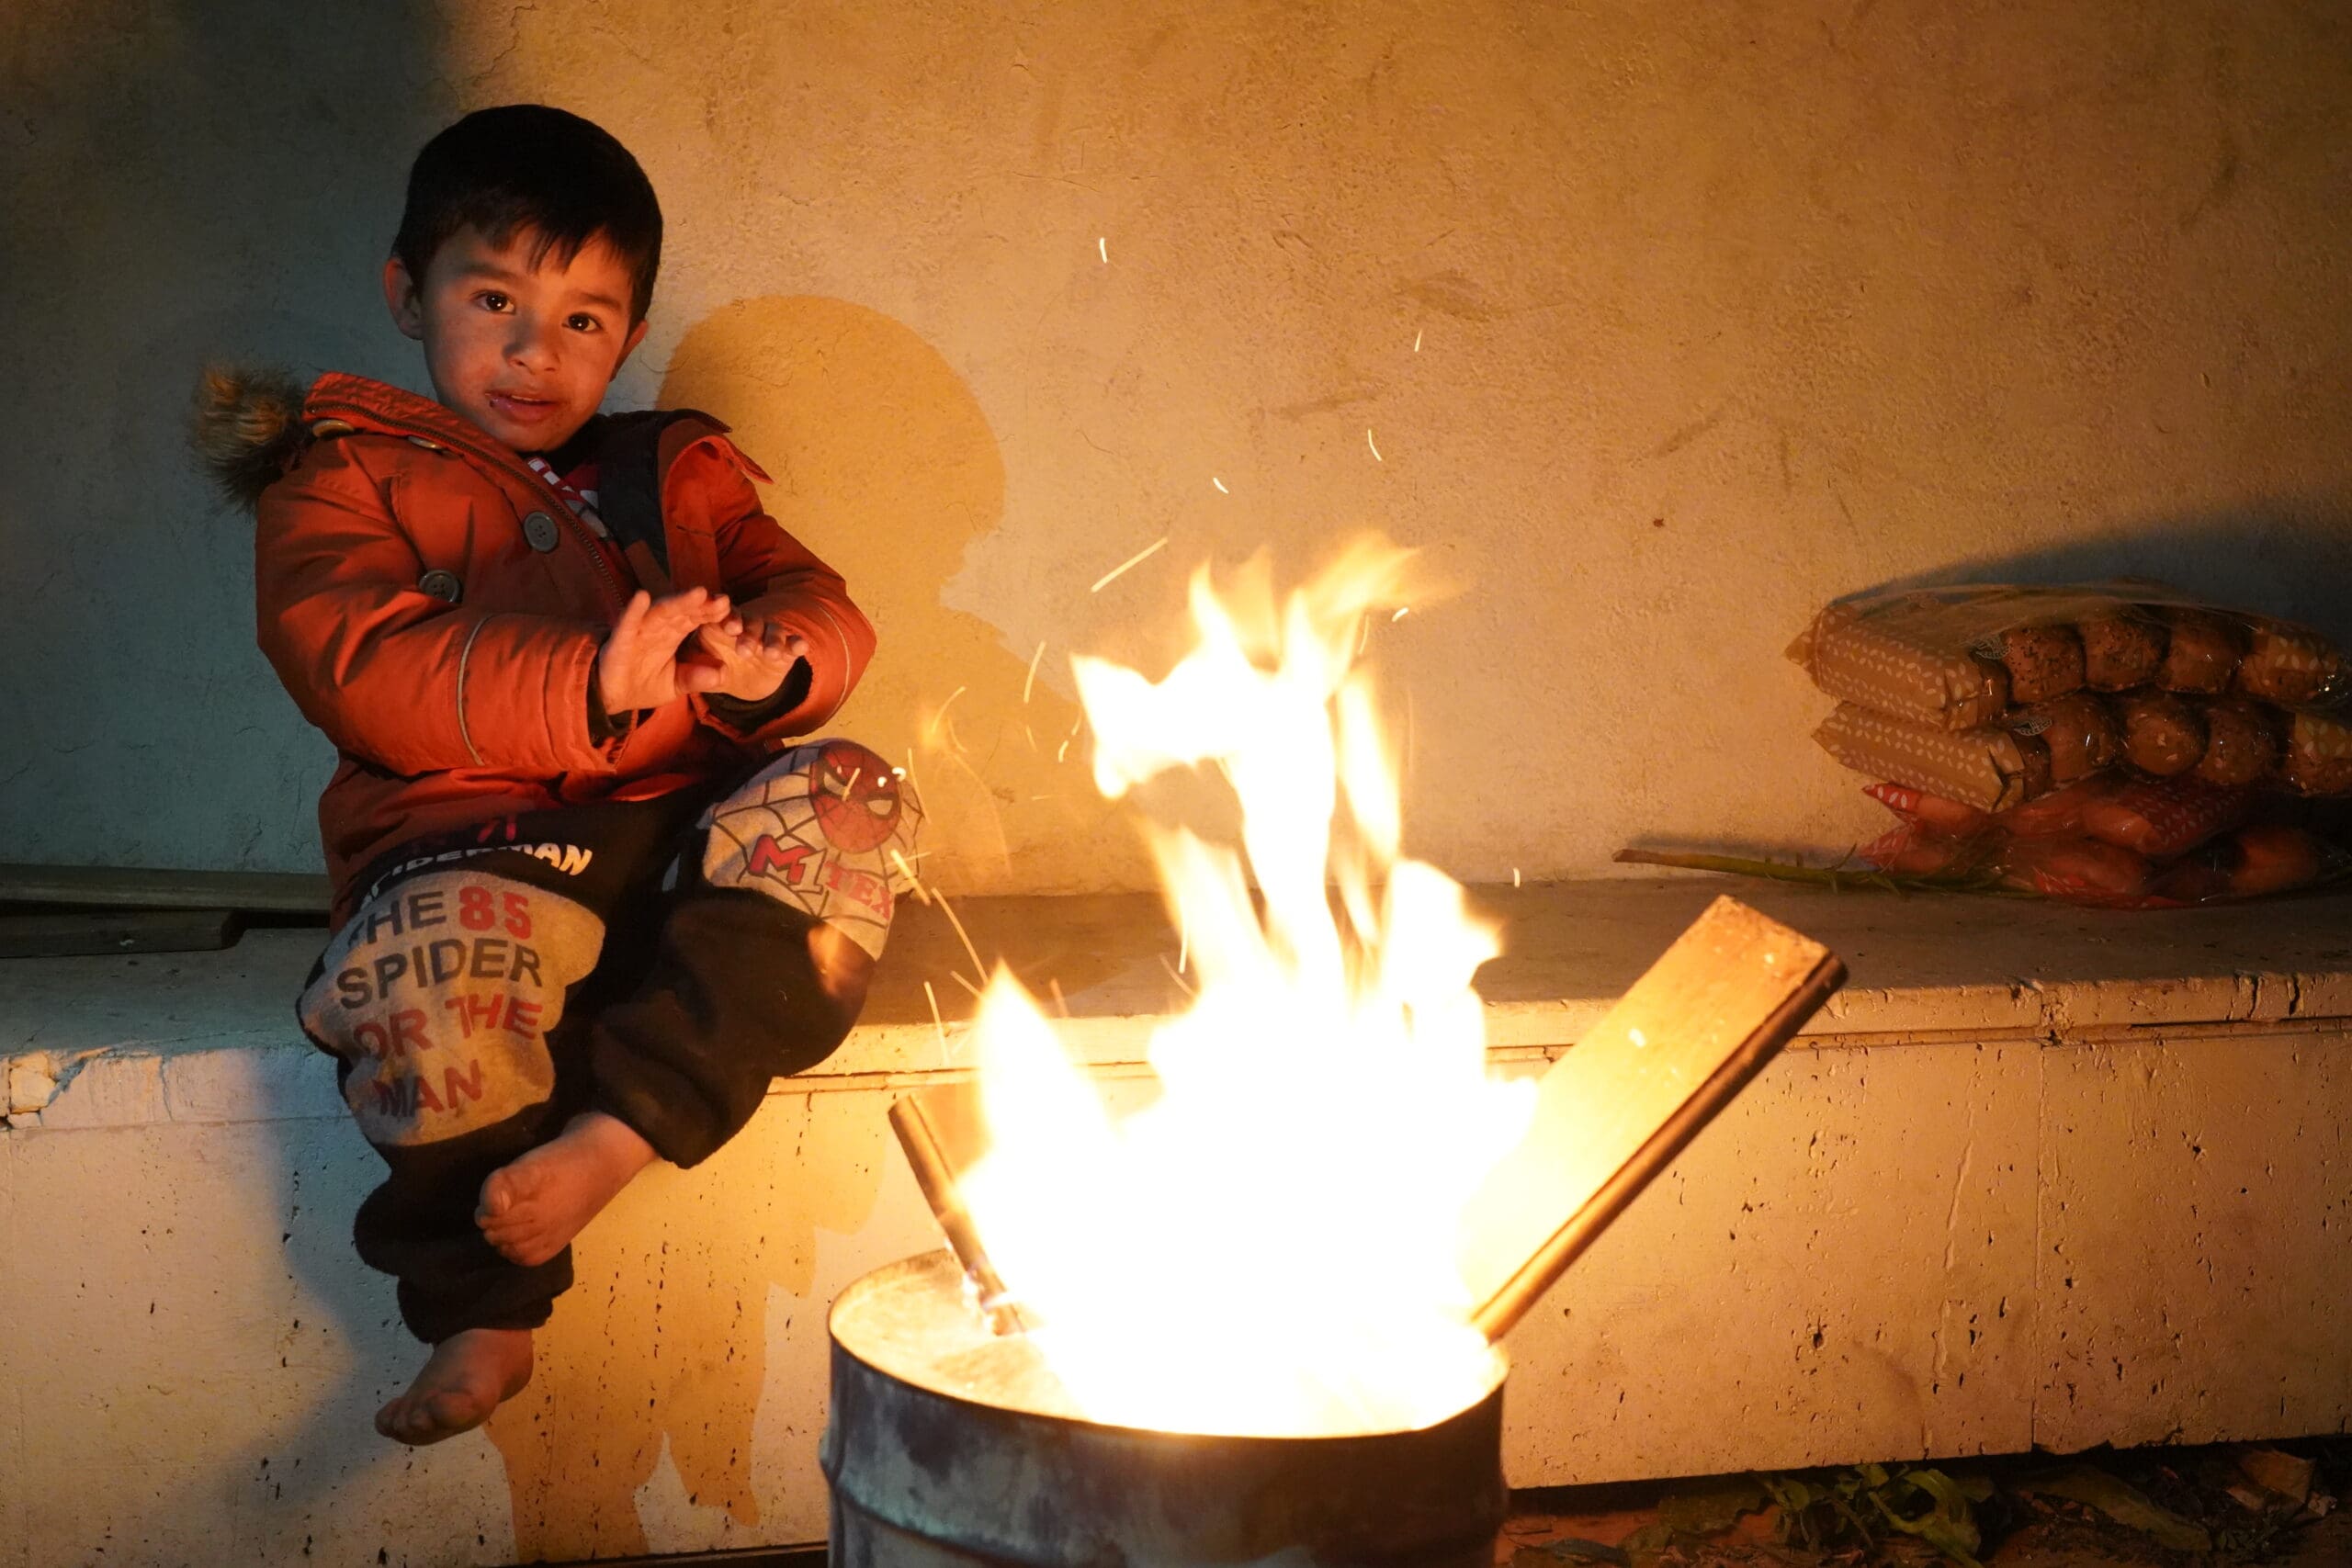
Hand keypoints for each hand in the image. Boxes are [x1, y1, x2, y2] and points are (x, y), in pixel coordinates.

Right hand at [595, 588, 736, 712]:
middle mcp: (659, 627)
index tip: (730, 609)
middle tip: (724, 600)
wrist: (612, 695)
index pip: (697, 619)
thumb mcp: (676, 685)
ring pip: (661, 612)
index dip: (712, 613)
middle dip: (703, 605)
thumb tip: (723, 674)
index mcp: (674, 634)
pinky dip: (634, 610)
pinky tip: (641, 596)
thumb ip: (696, 679)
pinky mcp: (621, 640)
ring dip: (678, 602)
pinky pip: (627, 623)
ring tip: (698, 592)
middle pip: (684, 612)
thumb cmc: (645, 683)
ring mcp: (640, 631)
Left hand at [693, 615, 810, 702]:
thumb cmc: (710, 668)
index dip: (728, 619)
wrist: (736, 683)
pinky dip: (797, 643)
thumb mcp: (694, 671)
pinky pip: (793, 643)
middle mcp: (746, 625)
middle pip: (750, 622)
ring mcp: (767, 637)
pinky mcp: (785, 651)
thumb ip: (693, 673)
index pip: (723, 615)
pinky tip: (801, 646)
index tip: (730, 628)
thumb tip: (703, 677)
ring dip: (772, 640)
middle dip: (749, 633)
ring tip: (770, 654)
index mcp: (719, 624)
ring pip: (773, 630)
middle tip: (744, 650)